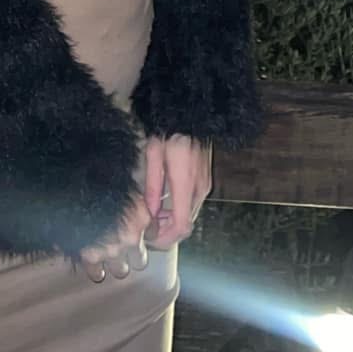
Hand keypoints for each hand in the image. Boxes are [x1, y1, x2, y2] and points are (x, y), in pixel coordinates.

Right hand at [78, 187, 153, 284]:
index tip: (141, 231)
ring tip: (109, 257)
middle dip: (133, 255)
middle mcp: (131, 238)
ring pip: (121, 270)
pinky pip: (96, 273)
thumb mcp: (124, 182)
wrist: (74, 185)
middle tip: (126, 249)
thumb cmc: (99, 178)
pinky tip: (94, 266)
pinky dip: (95, 270)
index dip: (146, 232)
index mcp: (141, 216)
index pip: (153, 234)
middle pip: (140, 260)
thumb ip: (132, 196)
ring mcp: (111, 250)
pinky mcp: (90, 257)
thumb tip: (133, 198)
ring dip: (116, 264)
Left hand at [142, 135, 212, 251]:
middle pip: (187, 226)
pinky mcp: (205, 181)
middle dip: (167, 232)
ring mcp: (204, 185)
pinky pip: (192, 206)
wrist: (189, 113)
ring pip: (190, 217)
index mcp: (185, 182)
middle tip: (147, 229)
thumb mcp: (153, 153)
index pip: (181, 225)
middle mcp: (199, 188)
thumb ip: (152, 185)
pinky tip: (165, 206)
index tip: (149, 238)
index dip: (166, 238)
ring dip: (172, 223)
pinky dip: (179, 212)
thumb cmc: (167, 129)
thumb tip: (149, 213)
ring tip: (154, 216)